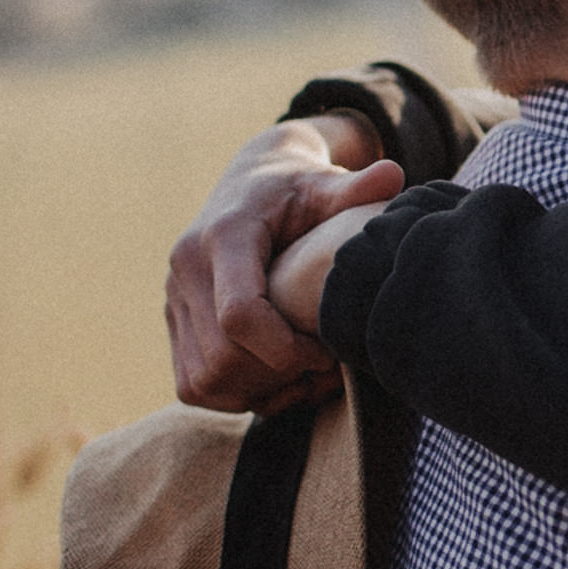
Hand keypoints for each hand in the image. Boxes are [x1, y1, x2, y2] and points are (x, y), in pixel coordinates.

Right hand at [165, 115, 403, 413]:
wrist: (251, 182)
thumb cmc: (298, 189)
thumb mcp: (326, 184)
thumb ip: (355, 188)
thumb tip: (394, 173)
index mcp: (223, 235)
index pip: (239, 315)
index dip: (286, 350)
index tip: (326, 350)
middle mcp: (186, 269)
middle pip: (222, 358)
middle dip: (277, 375)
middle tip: (322, 368)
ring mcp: (174, 297)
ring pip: (203, 380)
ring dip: (256, 392)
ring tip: (302, 377)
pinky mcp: (174, 321)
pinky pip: (192, 384)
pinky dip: (233, 395)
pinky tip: (275, 380)